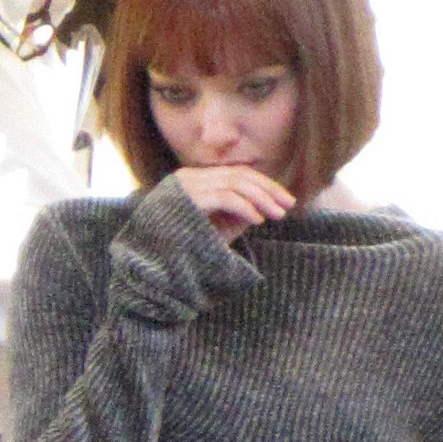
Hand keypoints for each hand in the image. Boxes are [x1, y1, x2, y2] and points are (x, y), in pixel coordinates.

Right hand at [172, 164, 294, 240]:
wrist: (153, 267)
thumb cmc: (184, 250)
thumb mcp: (217, 228)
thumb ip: (237, 214)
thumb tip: (264, 204)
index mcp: (195, 180)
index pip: (236, 174)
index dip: (264, 185)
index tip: (285, 201)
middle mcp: (190, 177)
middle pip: (239, 174)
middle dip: (268, 189)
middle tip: (289, 204)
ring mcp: (187, 186)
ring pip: (234, 183)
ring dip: (261, 199)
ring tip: (278, 214)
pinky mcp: (188, 199)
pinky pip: (225, 197)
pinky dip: (245, 207)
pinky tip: (258, 220)